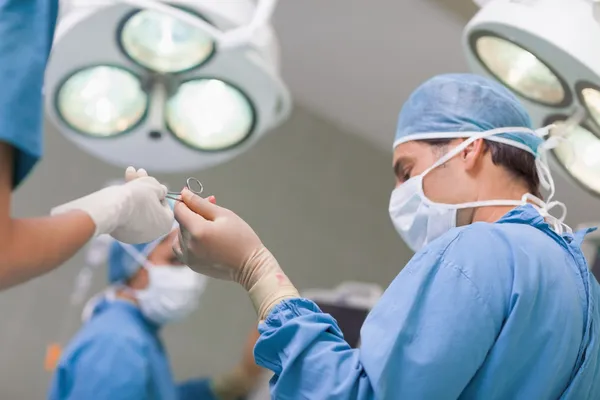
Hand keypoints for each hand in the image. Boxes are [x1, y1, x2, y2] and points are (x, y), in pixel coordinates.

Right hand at [51, 167, 173, 243]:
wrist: (112, 209)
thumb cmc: (138, 197)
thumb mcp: (153, 186)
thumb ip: (160, 188)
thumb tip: (162, 191)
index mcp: (165, 224)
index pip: (165, 205)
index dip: (158, 191)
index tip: (151, 182)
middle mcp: (152, 233)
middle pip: (150, 206)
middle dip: (144, 187)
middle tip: (139, 172)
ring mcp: (135, 235)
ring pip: (137, 209)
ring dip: (134, 190)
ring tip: (130, 172)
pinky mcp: (120, 233)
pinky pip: (125, 215)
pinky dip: (124, 203)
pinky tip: (119, 189)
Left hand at [173, 189, 298, 319]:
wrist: (250, 265)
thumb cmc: (241, 238)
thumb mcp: (224, 215)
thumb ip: (201, 204)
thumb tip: (184, 194)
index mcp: (197, 231)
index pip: (179, 210)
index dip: (184, 201)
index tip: (192, 198)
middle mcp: (189, 245)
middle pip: (181, 222)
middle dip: (192, 213)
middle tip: (211, 210)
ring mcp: (189, 257)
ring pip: (180, 235)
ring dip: (189, 227)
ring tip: (209, 226)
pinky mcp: (191, 265)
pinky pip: (180, 248)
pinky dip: (186, 240)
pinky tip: (201, 238)